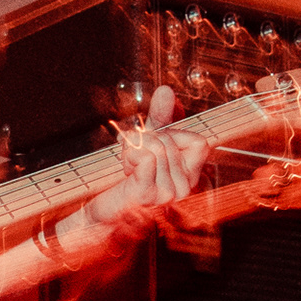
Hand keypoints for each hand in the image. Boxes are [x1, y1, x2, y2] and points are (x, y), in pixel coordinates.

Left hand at [80, 85, 209, 240]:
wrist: (102, 209)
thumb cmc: (126, 178)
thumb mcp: (147, 141)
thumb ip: (161, 116)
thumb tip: (167, 90)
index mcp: (190, 177)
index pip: (199, 142)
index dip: (173, 134)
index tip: (153, 143)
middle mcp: (184, 188)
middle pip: (170, 141)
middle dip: (145, 139)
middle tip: (132, 156)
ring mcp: (167, 194)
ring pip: (156, 147)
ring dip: (133, 148)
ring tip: (128, 164)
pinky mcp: (145, 195)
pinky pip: (146, 157)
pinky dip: (130, 154)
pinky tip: (126, 168)